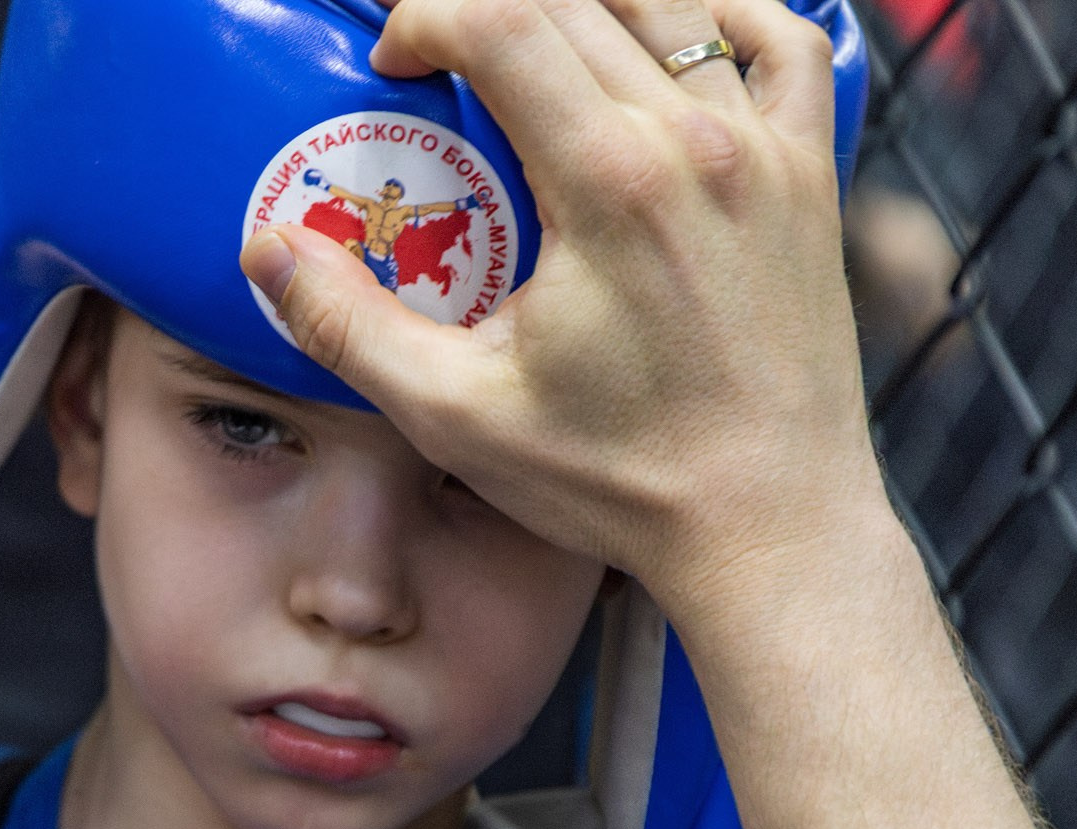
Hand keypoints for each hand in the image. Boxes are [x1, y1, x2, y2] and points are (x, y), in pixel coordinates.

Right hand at [241, 0, 889, 630]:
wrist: (767, 528)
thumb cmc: (617, 482)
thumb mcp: (454, 416)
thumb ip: (347, 326)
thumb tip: (266, 250)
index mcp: (609, 184)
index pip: (504, 19)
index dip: (428, 13)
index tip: (393, 63)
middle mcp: (698, 141)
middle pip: (576, 0)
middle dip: (487, 4)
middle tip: (441, 53)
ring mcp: (769, 150)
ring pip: (673, 2)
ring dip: (587, 3)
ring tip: (532, 45)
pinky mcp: (811, 176)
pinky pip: (781, 41)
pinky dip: (721, 17)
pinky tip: (669, 46)